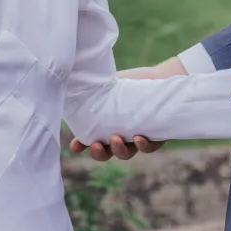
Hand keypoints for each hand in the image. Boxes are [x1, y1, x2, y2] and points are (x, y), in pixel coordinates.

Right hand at [68, 58, 184, 159]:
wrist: (158, 77)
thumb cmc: (129, 80)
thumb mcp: (107, 84)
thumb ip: (91, 89)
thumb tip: (71, 88)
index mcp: (105, 126)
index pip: (90, 140)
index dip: (81, 146)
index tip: (75, 146)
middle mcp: (119, 135)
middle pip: (107, 152)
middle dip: (99, 153)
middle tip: (96, 145)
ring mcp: (136, 138)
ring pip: (126, 153)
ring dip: (118, 150)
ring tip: (115, 139)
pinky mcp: (156, 137)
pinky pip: (149, 148)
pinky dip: (143, 146)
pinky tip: (138, 138)